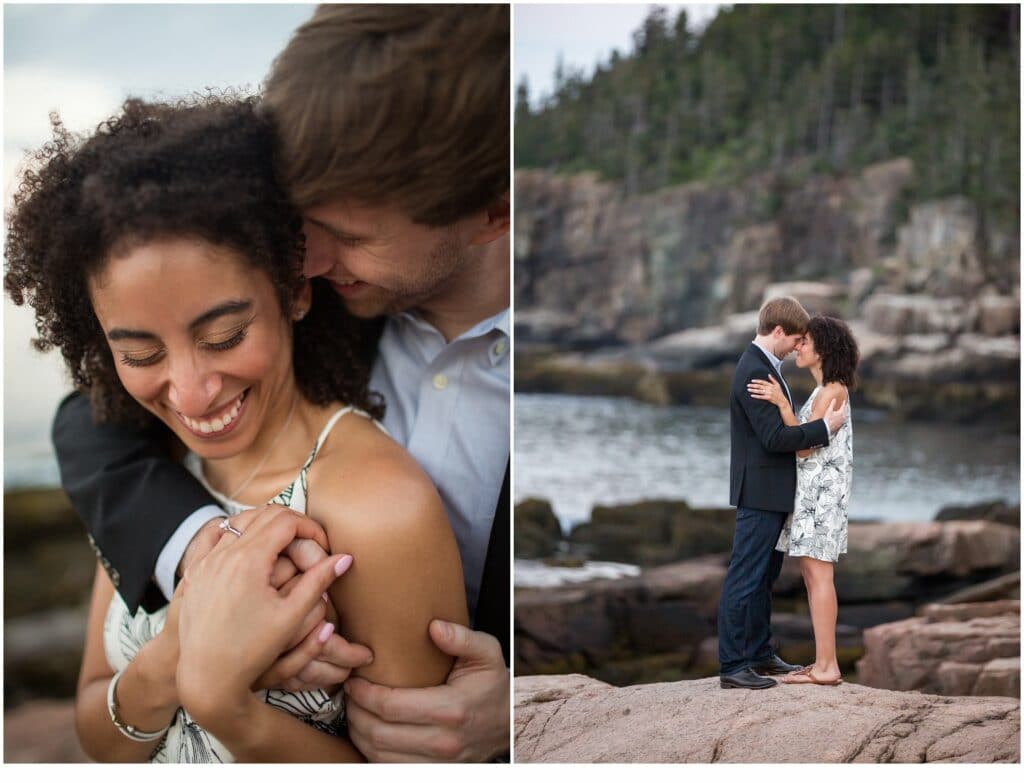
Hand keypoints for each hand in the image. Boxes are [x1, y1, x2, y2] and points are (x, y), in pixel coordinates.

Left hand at [175, 505, 352, 727]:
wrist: (205, 678)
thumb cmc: (251, 652)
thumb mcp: (291, 617)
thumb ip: (319, 582)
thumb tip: (345, 558)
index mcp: (249, 560)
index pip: (287, 520)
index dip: (311, 528)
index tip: (324, 548)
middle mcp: (223, 554)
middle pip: (264, 514)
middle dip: (293, 524)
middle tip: (309, 545)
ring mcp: (205, 561)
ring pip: (239, 522)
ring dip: (266, 527)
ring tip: (284, 549)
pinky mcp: (194, 573)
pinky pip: (215, 538)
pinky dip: (235, 534)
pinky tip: (248, 549)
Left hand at [344, 620, 508, 761]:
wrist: (508, 723)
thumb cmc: (492, 684)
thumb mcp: (486, 653)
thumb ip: (462, 638)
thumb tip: (434, 627)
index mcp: (451, 710)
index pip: (391, 706)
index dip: (365, 694)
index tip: (354, 679)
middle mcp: (443, 742)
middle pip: (378, 733)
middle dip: (355, 712)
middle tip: (348, 693)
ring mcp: (438, 763)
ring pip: (379, 755)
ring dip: (359, 733)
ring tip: (354, 710)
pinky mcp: (432, 772)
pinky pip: (389, 768)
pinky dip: (371, 751)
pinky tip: (368, 732)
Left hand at [747, 375, 787, 408]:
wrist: (782, 400)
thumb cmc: (779, 392)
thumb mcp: (777, 385)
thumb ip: (773, 379)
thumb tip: (769, 374)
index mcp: (771, 385)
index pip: (762, 382)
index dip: (757, 381)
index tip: (752, 381)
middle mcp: (769, 388)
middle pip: (760, 386)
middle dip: (753, 385)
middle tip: (748, 385)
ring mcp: (769, 393)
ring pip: (759, 391)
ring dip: (753, 390)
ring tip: (748, 389)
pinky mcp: (768, 398)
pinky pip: (761, 396)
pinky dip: (756, 396)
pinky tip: (752, 395)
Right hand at [824, 397, 847, 433]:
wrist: (827, 427)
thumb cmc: (828, 419)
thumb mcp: (829, 410)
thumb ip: (832, 404)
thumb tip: (834, 399)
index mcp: (841, 413)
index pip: (843, 406)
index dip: (844, 403)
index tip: (844, 401)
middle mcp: (843, 417)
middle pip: (846, 411)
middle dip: (846, 408)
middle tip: (846, 405)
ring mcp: (842, 421)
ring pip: (846, 416)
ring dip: (846, 413)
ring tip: (845, 412)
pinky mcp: (840, 424)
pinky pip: (844, 420)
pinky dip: (844, 418)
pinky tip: (842, 419)